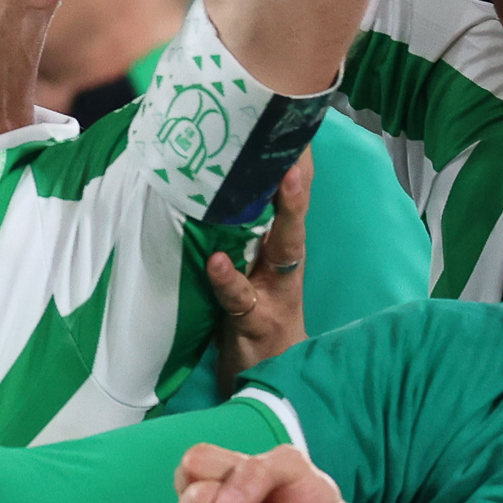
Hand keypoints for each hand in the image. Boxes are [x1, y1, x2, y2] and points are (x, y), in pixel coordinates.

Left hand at [207, 151, 312, 382]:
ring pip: (283, 249)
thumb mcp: (245, 270)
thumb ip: (233, 232)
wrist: (266, 385)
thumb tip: (203, 182)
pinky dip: (230, 280)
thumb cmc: (250, 318)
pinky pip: (241, 299)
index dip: (293, 160)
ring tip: (281, 181)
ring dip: (286, 216)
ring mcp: (274, 293)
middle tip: (300, 141)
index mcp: (279, 250)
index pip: (288, 198)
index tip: (291, 117)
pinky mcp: (255, 323)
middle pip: (295, 214)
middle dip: (299, 177)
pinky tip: (218, 262)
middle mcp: (282, 266)